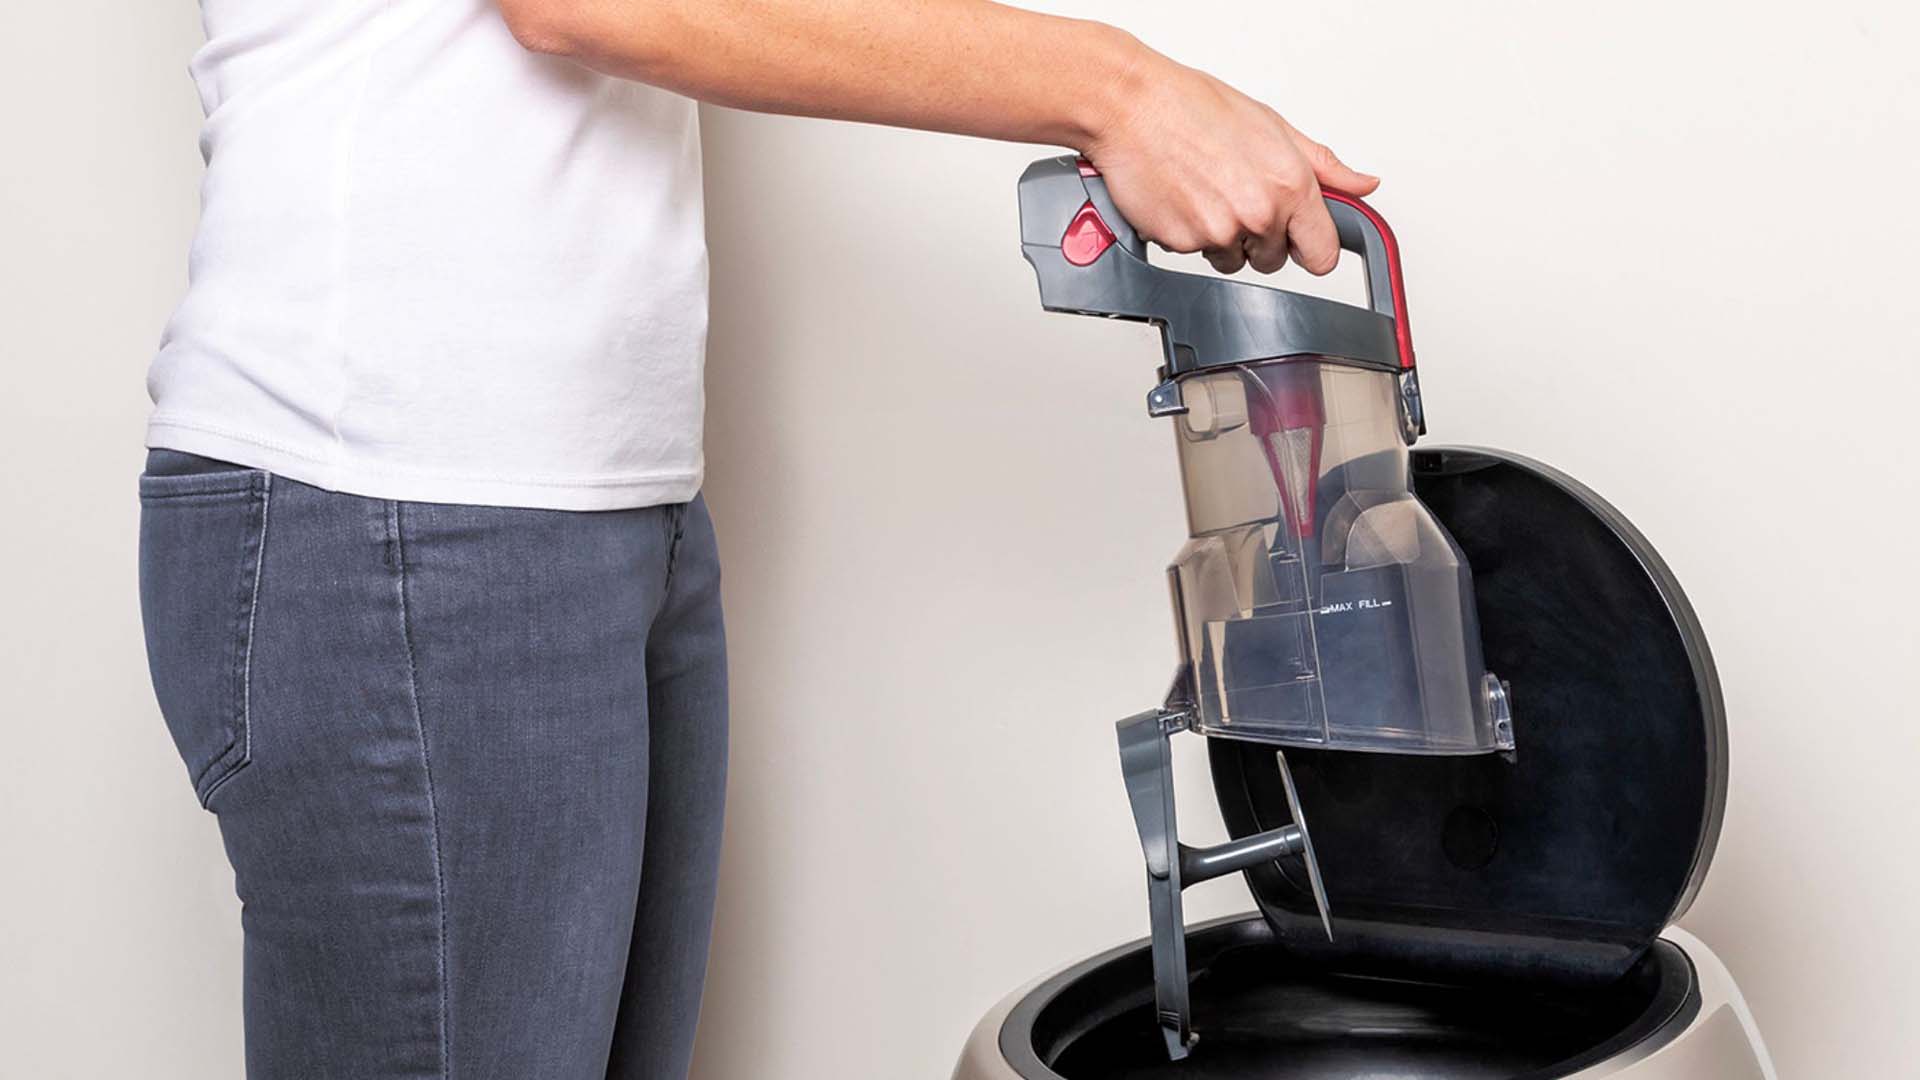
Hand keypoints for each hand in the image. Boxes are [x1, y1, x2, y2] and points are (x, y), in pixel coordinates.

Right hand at [1084, 49, 1379, 275]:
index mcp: (1290, 186)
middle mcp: (1258, 213)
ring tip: (1205, 192)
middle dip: (1260, 238)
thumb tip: (1363, 185)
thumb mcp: (1273, 126)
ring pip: (1232, 260)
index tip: (1301, 239)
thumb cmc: (1194, 108)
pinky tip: (1181, 197)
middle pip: (1274, 260)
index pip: (1323, 254)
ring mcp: (1219, 232)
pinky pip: (1193, 254)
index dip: (1311, 247)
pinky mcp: (1182, 243)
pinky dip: (1187, 233)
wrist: (1132, 107)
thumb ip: (1324, 165)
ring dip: (1222, 238)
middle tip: (1236, 195)